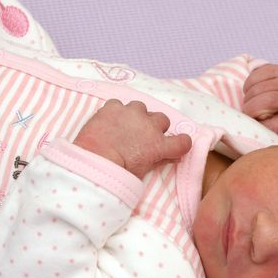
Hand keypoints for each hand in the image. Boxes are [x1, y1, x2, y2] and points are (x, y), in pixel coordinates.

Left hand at [73, 100, 192, 178]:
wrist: (94, 161)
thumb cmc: (117, 173)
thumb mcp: (141, 173)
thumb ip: (156, 161)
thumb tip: (168, 157)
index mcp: (158, 145)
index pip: (183, 142)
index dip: (180, 143)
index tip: (175, 146)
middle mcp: (149, 126)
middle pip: (162, 120)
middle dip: (155, 127)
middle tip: (142, 137)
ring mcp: (132, 114)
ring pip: (141, 107)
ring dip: (136, 116)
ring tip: (124, 127)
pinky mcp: (113, 107)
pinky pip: (118, 104)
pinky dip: (115, 112)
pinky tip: (108, 122)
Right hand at [242, 64, 277, 135]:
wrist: (270, 114)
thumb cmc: (267, 124)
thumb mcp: (267, 132)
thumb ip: (262, 128)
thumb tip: (252, 119)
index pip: (272, 102)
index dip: (254, 107)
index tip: (247, 115)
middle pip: (267, 93)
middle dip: (250, 101)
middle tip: (246, 109)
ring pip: (261, 82)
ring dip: (248, 92)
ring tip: (249, 101)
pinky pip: (259, 71)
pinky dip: (249, 82)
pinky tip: (252, 90)